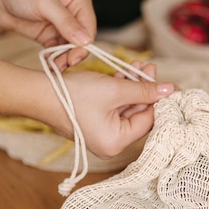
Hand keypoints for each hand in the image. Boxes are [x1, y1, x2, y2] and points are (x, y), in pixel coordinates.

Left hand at [0, 0, 95, 67]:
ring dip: (64, 59)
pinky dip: (55, 59)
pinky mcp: (51, 36)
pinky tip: (49, 63)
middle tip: (63, 65)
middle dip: (73, 55)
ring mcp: (63, 27)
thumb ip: (66, 22)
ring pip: (71, 49)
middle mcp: (75, 14)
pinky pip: (58, 52)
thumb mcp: (45, 4)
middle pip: (82, 42)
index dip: (84, 46)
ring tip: (55, 66)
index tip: (73, 58)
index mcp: (80, 2)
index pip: (89, 29)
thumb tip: (86, 41)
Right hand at [53, 62, 175, 158]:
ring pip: (126, 107)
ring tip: (142, 65)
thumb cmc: (73, 95)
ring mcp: (101, 133)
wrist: (37, 93)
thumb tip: (171, 90)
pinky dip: (121, 90)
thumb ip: (145, 90)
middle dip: (146, 88)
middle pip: (138, 113)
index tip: (170, 85)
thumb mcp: (115, 89)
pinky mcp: (94, 122)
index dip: (160, 101)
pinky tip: (128, 72)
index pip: (148, 121)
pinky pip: (114, 106)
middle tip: (152, 68)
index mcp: (116, 142)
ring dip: (134, 85)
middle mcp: (110, 143)